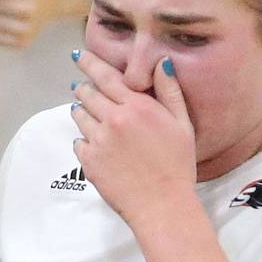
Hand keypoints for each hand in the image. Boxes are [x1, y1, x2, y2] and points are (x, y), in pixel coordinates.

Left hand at [71, 50, 196, 228]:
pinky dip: (84, 140)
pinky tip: (96, 144)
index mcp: (136, 107)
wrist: (163, 205)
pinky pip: (78, 142)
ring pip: (79, 115)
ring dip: (82, 111)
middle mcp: (113, 120)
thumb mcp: (182, 124)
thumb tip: (161, 62)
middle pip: (87, 93)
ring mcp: (98, 141)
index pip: (106, 76)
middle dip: (84, 87)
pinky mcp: (89, 161)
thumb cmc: (177, 165)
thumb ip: (169, 91)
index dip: (90, 64)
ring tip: (89, 115)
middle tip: (83, 87)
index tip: (79, 56)